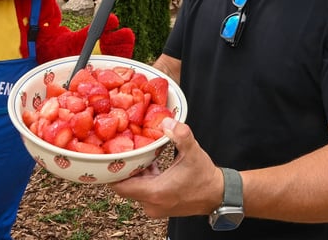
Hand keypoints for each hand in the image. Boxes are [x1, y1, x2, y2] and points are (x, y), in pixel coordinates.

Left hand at [109, 118, 223, 218]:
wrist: (218, 194)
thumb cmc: (205, 176)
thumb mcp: (193, 152)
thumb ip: (180, 135)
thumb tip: (167, 121)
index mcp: (155, 193)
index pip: (120, 187)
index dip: (112, 172)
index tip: (109, 155)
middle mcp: (151, 203)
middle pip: (125, 186)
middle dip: (123, 168)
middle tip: (119, 148)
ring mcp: (155, 206)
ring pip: (135, 187)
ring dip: (134, 172)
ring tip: (133, 152)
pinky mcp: (159, 204)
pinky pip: (144, 190)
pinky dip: (144, 177)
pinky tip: (148, 161)